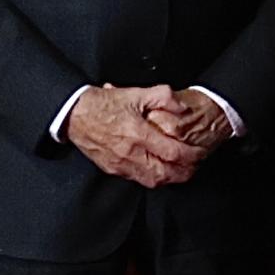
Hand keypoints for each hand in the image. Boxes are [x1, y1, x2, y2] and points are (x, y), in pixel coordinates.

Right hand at [66, 82, 211, 186]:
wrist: (74, 114)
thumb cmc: (104, 103)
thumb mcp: (136, 93)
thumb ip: (162, 97)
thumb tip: (182, 107)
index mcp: (138, 133)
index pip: (172, 152)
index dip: (191, 155)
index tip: (200, 152)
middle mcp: (130, 153)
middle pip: (165, 173)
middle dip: (185, 172)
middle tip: (196, 165)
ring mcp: (120, 164)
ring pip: (152, 181)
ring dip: (171, 178)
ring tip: (182, 170)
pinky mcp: (112, 169)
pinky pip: (138, 179)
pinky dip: (153, 178)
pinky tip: (160, 171)